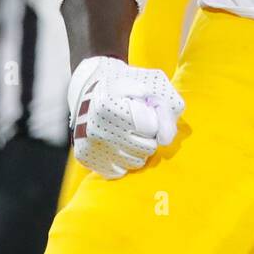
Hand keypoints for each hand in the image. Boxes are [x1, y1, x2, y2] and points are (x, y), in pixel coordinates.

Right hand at [69, 57, 184, 179]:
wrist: (86, 87)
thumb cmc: (124, 84)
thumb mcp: (146, 82)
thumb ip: (164, 106)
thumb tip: (166, 139)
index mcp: (109, 107)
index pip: (151, 127)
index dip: (154, 118)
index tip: (145, 109)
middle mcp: (98, 129)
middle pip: (147, 147)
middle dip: (149, 135)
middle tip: (138, 122)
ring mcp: (91, 146)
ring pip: (136, 162)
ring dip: (139, 149)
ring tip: (129, 132)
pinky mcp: (87, 159)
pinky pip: (120, 171)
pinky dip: (123, 160)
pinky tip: (118, 144)